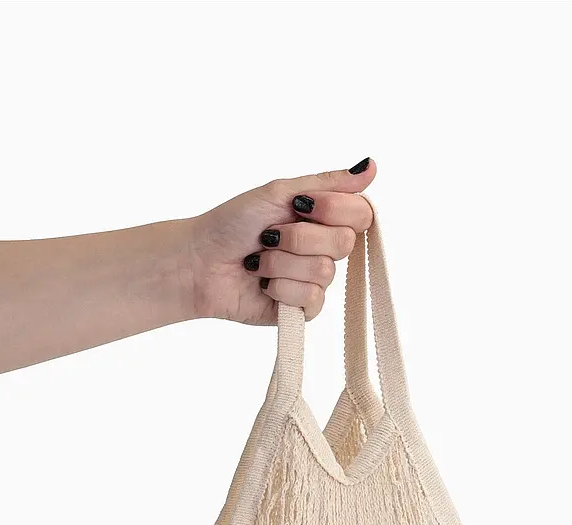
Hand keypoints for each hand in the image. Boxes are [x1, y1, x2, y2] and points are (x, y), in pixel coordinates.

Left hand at [188, 158, 375, 323]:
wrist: (200, 262)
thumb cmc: (233, 223)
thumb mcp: (280, 191)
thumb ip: (327, 182)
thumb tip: (371, 166)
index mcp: (323, 218)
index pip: (361, 214)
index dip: (334, 210)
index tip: (300, 206)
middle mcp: (324, 249)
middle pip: (345, 244)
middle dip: (299, 238)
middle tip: (269, 236)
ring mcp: (314, 280)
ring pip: (323, 272)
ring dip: (281, 263)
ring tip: (259, 262)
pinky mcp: (302, 310)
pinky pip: (312, 299)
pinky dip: (280, 288)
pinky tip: (263, 284)